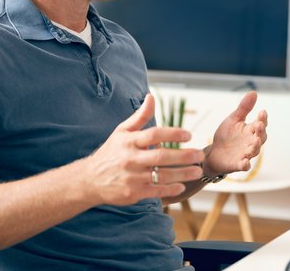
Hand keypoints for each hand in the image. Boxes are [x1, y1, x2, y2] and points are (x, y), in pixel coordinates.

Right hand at [81, 94, 203, 205]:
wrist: (89, 180)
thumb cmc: (111, 153)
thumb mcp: (122, 132)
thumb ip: (140, 116)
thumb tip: (151, 97)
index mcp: (129, 141)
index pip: (153, 134)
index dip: (172, 134)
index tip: (189, 135)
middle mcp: (130, 159)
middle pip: (160, 157)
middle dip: (183, 156)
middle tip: (200, 155)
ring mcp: (132, 177)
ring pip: (161, 175)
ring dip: (182, 174)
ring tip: (197, 171)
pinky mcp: (132, 193)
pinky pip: (155, 191)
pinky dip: (169, 189)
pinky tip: (182, 185)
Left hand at [204, 91, 267, 175]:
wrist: (214, 152)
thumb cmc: (226, 136)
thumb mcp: (234, 119)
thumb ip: (244, 108)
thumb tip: (254, 92)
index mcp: (251, 131)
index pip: (261, 124)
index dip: (263, 119)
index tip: (262, 112)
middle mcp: (251, 142)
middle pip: (261, 137)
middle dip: (261, 131)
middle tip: (259, 124)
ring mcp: (245, 154)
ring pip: (254, 151)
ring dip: (256, 146)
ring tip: (255, 140)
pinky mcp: (237, 164)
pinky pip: (244, 165)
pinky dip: (245, 164)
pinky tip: (245, 162)